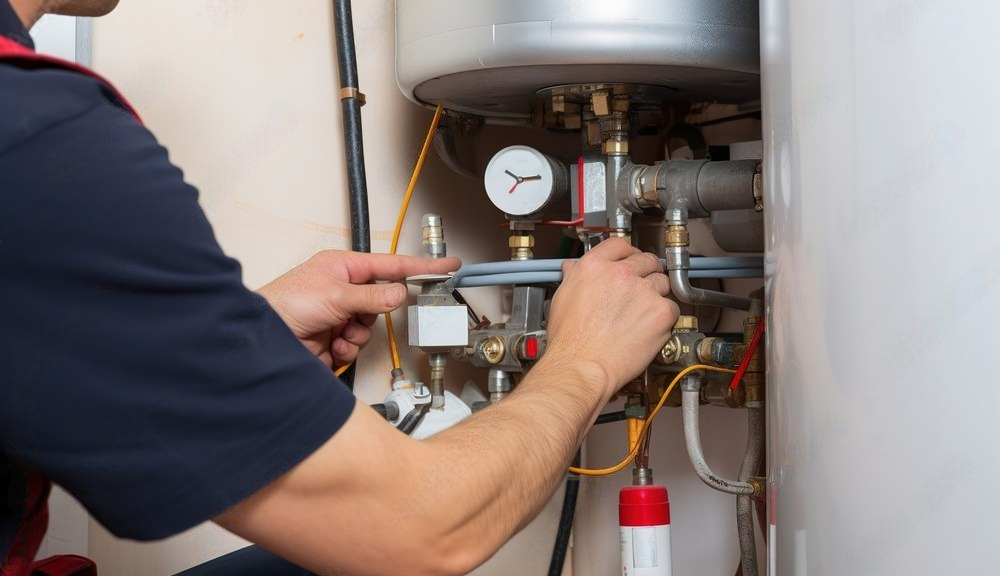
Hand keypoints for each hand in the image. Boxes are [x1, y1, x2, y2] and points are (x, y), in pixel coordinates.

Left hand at [257, 251, 459, 367]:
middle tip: (359, 314)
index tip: (446, 266)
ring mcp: (340, 315)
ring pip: (372, 325)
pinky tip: (332, 345)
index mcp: (342, 267)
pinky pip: (359, 343)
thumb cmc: (285, 304)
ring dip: (358, 333)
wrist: (264, 339)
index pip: (390, 264)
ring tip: (338, 331)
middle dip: (373, 312)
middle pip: (382, 300)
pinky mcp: (336, 338)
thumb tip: (399, 293)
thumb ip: (373, 296)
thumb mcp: (336, 295)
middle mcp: (343, 289)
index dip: (419, 266)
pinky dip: (349, 347)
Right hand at [544, 238, 678, 395]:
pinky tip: (648, 329)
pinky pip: (671, 308)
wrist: (581, 367)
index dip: (628, 253)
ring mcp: (643, 291)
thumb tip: (572, 268)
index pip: (620, 245)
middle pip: (647, 260)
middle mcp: (621, 273)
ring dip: (656, 294)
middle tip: (641, 289)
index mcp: (594, 266)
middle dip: (646, 272)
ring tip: (643, 313)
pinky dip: (664, 318)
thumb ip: (573, 278)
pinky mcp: (660, 312)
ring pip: (662, 283)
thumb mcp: (562, 299)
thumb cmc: (569, 341)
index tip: (631, 261)